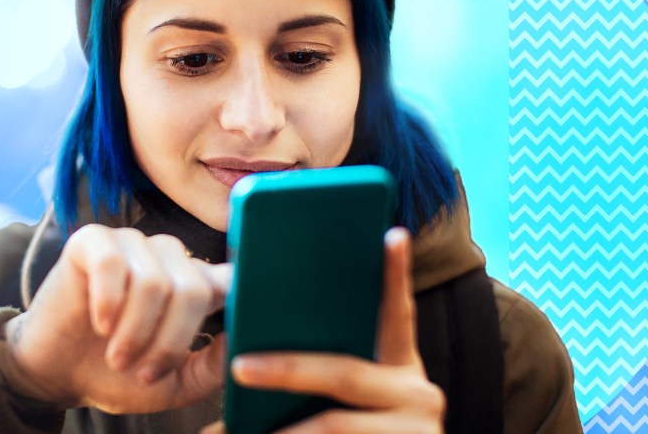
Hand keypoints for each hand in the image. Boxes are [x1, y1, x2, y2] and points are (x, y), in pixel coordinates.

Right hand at [0, 224, 231, 413]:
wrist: (57, 373)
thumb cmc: (116, 374)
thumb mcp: (174, 384)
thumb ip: (212, 366)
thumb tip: (245, 340)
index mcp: (194, 283)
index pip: (232, 278)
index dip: (235, 298)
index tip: (231, 325)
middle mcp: (169, 257)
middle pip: (193, 289)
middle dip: (168, 342)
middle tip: (140, 370)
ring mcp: (131, 243)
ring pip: (154, 281)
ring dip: (134, 331)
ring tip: (116, 355)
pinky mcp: (92, 240)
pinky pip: (113, 263)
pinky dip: (108, 301)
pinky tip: (99, 322)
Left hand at [202, 227, 444, 433]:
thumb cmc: (359, 430)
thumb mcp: (355, 396)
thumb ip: (331, 367)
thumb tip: (252, 352)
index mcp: (401, 364)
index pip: (397, 311)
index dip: (395, 273)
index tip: (392, 233)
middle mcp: (418, 392)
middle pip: (343, 372)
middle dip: (286, 370)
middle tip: (238, 368)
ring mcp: (418, 428)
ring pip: (333, 425)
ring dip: (279, 431)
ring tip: (229, 432)